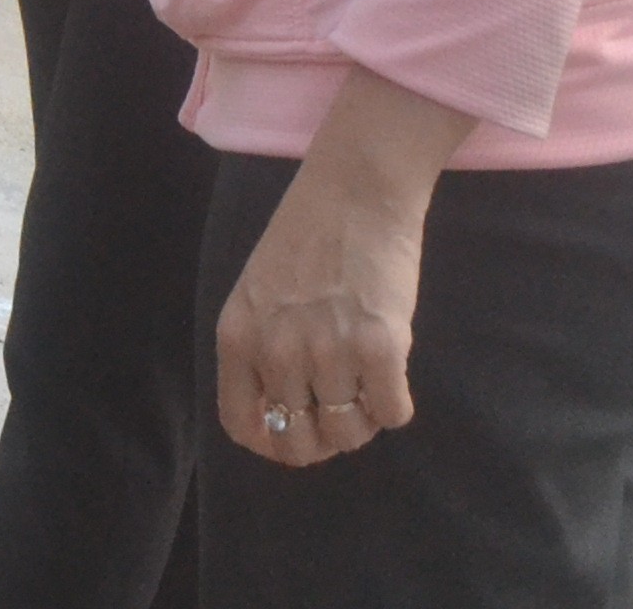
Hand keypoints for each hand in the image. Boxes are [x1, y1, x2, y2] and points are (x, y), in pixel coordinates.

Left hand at [213, 70, 463, 469]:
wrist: (355, 191)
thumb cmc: (305, 240)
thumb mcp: (257, 296)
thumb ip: (260, 352)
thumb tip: (280, 418)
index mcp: (237, 337)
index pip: (242, 426)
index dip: (272, 442)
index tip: (297, 433)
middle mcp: (277, 349)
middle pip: (299, 441)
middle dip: (322, 437)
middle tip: (340, 410)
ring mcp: (328, 349)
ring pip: (349, 433)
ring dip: (363, 416)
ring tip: (367, 377)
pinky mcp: (380, 345)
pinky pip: (391, 414)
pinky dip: (395, 402)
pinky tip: (391, 370)